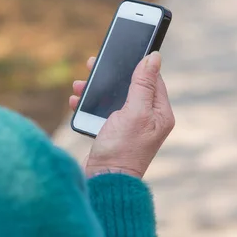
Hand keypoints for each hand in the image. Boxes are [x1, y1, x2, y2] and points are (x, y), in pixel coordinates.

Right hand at [69, 53, 174, 177]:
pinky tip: (76, 101)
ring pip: (114, 97)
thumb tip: (155, 56)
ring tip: (79, 85)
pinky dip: (90, 105)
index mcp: (160, 113)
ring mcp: (131, 126)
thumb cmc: (123, 149)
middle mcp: (148, 119)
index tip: (120, 54)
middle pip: (131, 86)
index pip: (153, 80)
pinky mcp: (115, 133)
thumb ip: (143, 83)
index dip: (137, 66)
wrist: (105, 181)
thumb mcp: (135, 111)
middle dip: (112, 76)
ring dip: (96, 90)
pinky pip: (102, 111)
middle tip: (93, 64)